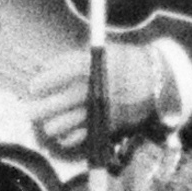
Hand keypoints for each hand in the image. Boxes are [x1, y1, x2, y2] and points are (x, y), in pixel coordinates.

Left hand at [19, 35, 178, 162]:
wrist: (158, 82)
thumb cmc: (126, 63)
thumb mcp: (103, 52)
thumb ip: (74, 60)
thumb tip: (46, 68)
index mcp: (90, 68)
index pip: (56, 77)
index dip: (41, 83)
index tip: (34, 88)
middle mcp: (92, 91)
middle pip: (53, 105)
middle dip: (38, 110)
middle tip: (33, 110)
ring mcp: (97, 111)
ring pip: (60, 126)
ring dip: (50, 125)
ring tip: (48, 123)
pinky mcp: (104, 127)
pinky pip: (76, 138)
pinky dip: (67, 137)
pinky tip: (65, 132)